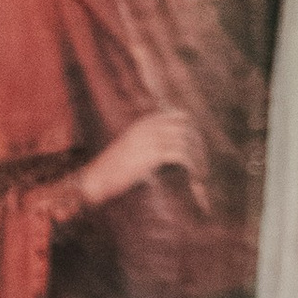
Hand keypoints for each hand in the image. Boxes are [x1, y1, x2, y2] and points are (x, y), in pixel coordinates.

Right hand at [79, 107, 203, 211]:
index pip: (179, 116)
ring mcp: (151, 139)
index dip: (191, 131)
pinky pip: (180, 155)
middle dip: (198, 145)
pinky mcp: (153, 154)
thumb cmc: (109, 171)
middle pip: (186, 128)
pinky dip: (190, 164)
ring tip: (200, 172)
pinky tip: (192, 174)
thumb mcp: (127, 147)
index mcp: (144, 123)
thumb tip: (163, 147)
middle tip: (202, 161)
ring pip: (186, 141)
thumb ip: (145, 141)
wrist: (94, 180)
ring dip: (197, 157)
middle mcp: (149, 127)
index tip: (197, 147)